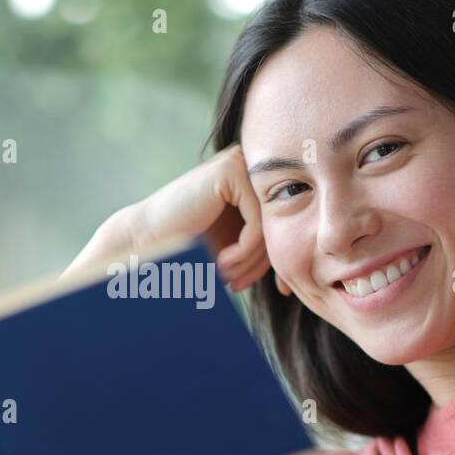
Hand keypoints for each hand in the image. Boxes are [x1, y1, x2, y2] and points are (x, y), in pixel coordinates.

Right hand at [127, 143, 270, 292]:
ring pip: (270, 225)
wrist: (145, 241)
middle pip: (280, 223)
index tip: (279, 291)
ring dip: (249, 262)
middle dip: (262, 265)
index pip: (283, 223)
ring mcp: (242, 163)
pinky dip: (243, 251)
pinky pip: (257, 223)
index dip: (278, 259)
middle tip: (238, 287)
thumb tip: (309, 264)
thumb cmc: (188, 249)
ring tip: (225, 278)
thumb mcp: (237, 249)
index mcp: (254, 184)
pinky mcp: (231, 171)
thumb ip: (266, 249)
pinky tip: (220, 261)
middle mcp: (252, 167)